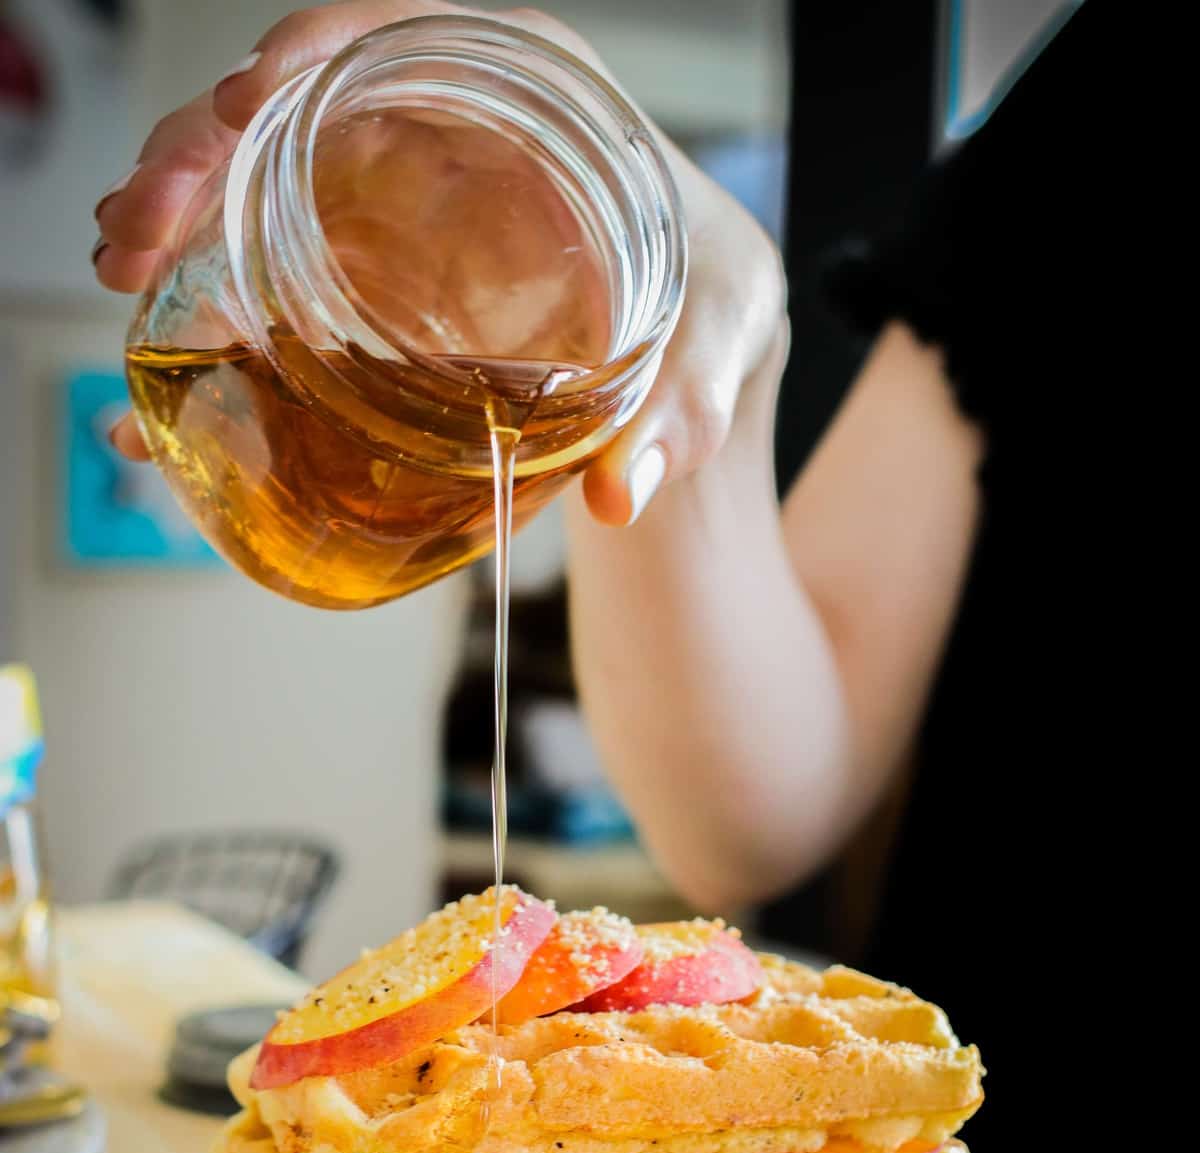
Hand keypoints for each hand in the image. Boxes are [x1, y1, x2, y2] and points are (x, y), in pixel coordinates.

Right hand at [94, 1, 786, 516]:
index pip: (406, 27)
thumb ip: (685, 411)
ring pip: (264, 162)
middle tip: (148, 226)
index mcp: (538, 92)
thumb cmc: (710, 309)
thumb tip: (626, 491)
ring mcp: (401, 183)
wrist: (692, 351)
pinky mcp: (372, 250)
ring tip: (126, 269)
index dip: (315, 48)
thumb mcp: (718, 343)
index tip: (249, 97)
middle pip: (302, 95)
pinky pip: (273, 237)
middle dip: (206, 148)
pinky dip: (210, 271)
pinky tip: (161, 320)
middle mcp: (451, 118)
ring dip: (182, 206)